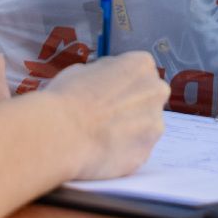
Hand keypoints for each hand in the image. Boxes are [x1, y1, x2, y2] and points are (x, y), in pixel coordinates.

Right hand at [45, 53, 169, 180]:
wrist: (61, 134)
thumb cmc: (67, 97)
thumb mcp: (82, 69)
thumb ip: (104, 74)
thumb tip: (105, 81)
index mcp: (141, 65)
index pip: (137, 71)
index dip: (118, 83)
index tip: (105, 92)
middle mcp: (156, 92)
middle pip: (147, 97)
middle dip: (130, 106)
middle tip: (104, 115)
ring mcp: (155, 124)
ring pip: (144, 126)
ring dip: (128, 130)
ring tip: (99, 136)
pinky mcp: (145, 153)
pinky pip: (135, 150)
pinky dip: (121, 151)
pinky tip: (100, 150)